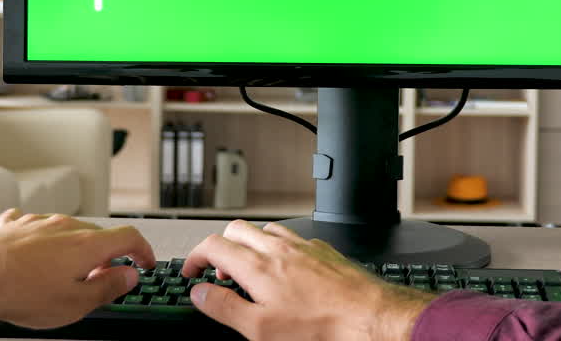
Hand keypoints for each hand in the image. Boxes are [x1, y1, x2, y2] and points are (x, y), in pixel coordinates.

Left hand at [0, 208, 155, 329]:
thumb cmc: (22, 294)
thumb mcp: (76, 304)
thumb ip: (108, 286)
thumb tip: (129, 275)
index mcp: (86, 244)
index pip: (128, 237)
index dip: (143, 251)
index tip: (145, 263)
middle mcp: (65, 226)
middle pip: (97, 234)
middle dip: (105, 255)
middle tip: (102, 278)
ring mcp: (37, 222)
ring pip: (66, 229)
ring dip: (73, 248)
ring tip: (63, 272)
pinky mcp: (12, 225)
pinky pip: (34, 226)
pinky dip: (41, 239)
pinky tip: (32, 252)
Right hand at [181, 220, 432, 340]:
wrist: (368, 317)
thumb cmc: (320, 327)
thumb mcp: (261, 329)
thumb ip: (226, 308)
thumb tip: (201, 293)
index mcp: (258, 266)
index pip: (213, 245)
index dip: (195, 256)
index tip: (192, 271)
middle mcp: (279, 249)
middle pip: (237, 230)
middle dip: (221, 247)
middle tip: (220, 273)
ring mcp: (303, 246)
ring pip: (265, 230)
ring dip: (250, 245)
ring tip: (250, 271)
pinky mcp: (323, 251)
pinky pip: (293, 238)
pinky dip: (278, 248)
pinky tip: (286, 270)